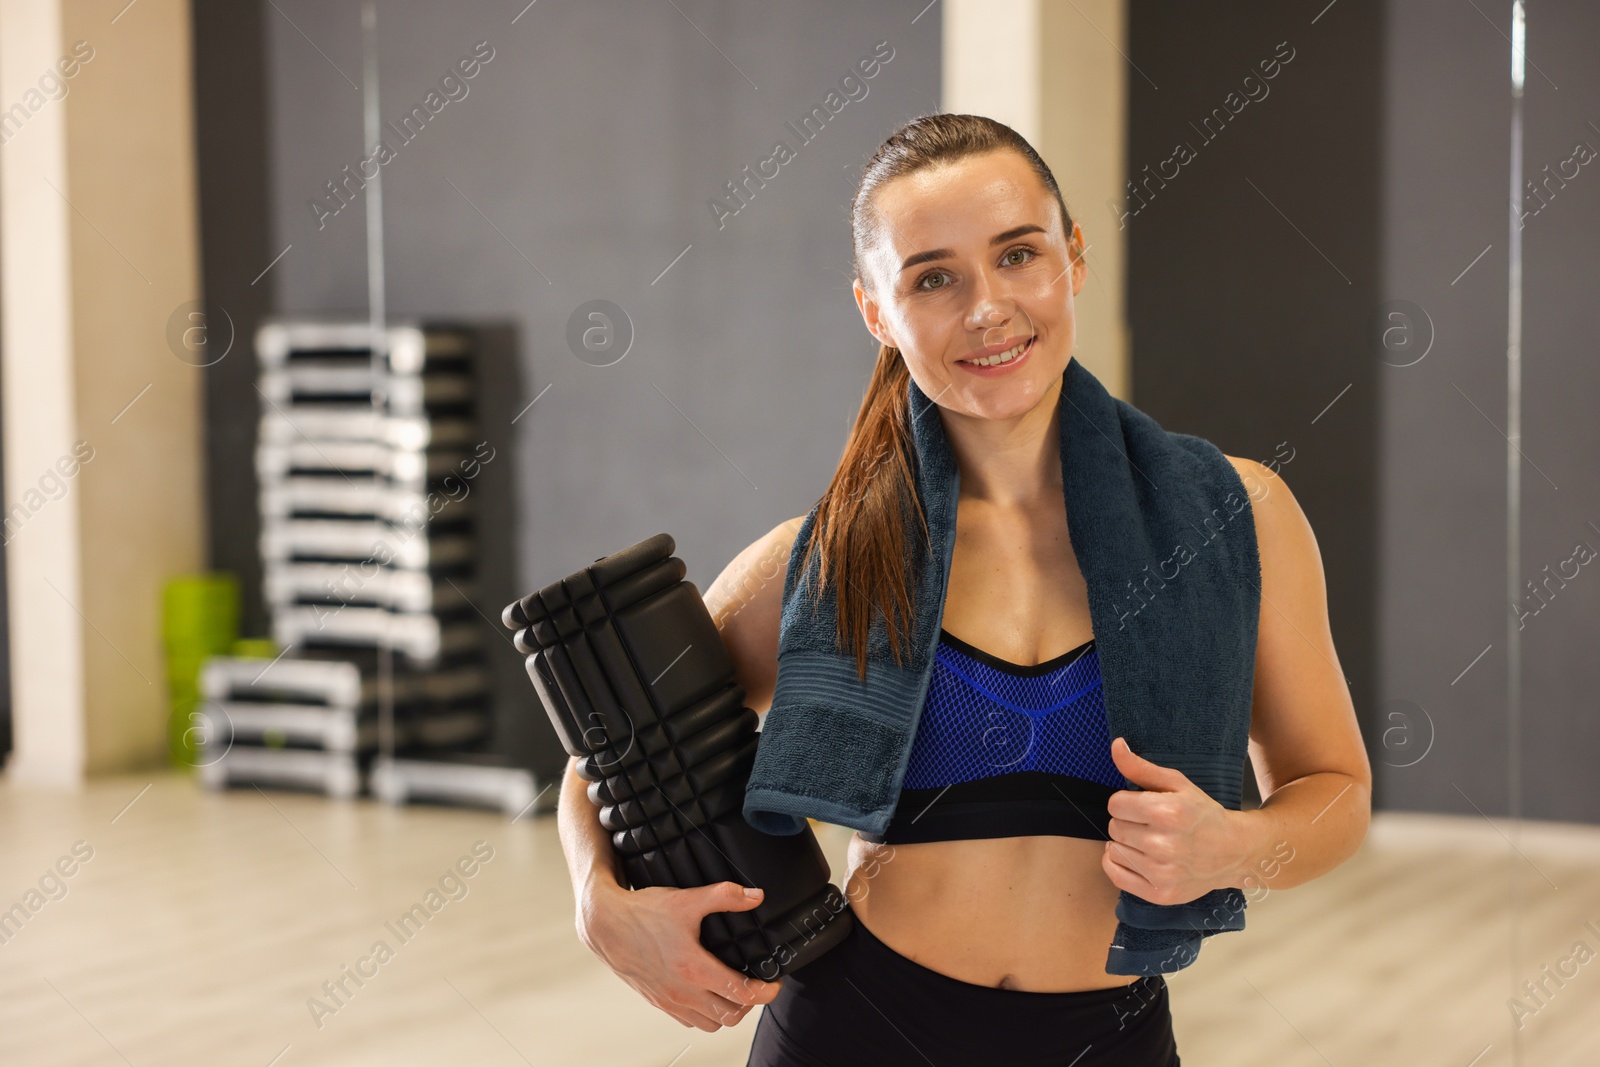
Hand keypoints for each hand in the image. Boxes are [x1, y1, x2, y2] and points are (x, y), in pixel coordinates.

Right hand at [577, 880, 782, 1031]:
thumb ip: (725, 897)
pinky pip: (690, 1021)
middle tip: (755, 984)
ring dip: (727, 1012)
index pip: (741, 993)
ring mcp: (669, 1000)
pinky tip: (707, 994)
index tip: (774, 983)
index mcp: (693, 968)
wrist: (606, 924)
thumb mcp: (688, 899)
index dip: (765, 991)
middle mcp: (682, 991)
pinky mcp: (658, 1001)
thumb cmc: (643, 913)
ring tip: (733, 991)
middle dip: (749, 1003)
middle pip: (730, 1016)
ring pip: (710, 1024)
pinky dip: (705, 1014)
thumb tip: (755, 896)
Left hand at [1101, 737, 1254, 904]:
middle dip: (1128, 822)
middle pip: (1114, 827)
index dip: (1126, 802)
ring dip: (1125, 844)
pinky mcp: (1160, 894)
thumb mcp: (1177, 783)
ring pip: (1113, 850)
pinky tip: (1136, 857)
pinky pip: (1115, 875)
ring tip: (1149, 842)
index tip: (1143, 806)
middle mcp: (1164, 845)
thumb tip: (1116, 745)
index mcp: (1168, 813)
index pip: (1115, 804)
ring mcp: (1163, 873)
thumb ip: (1141, 767)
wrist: (1234, 852)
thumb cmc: (1202, 814)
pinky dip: (1117, 864)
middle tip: (1151, 825)